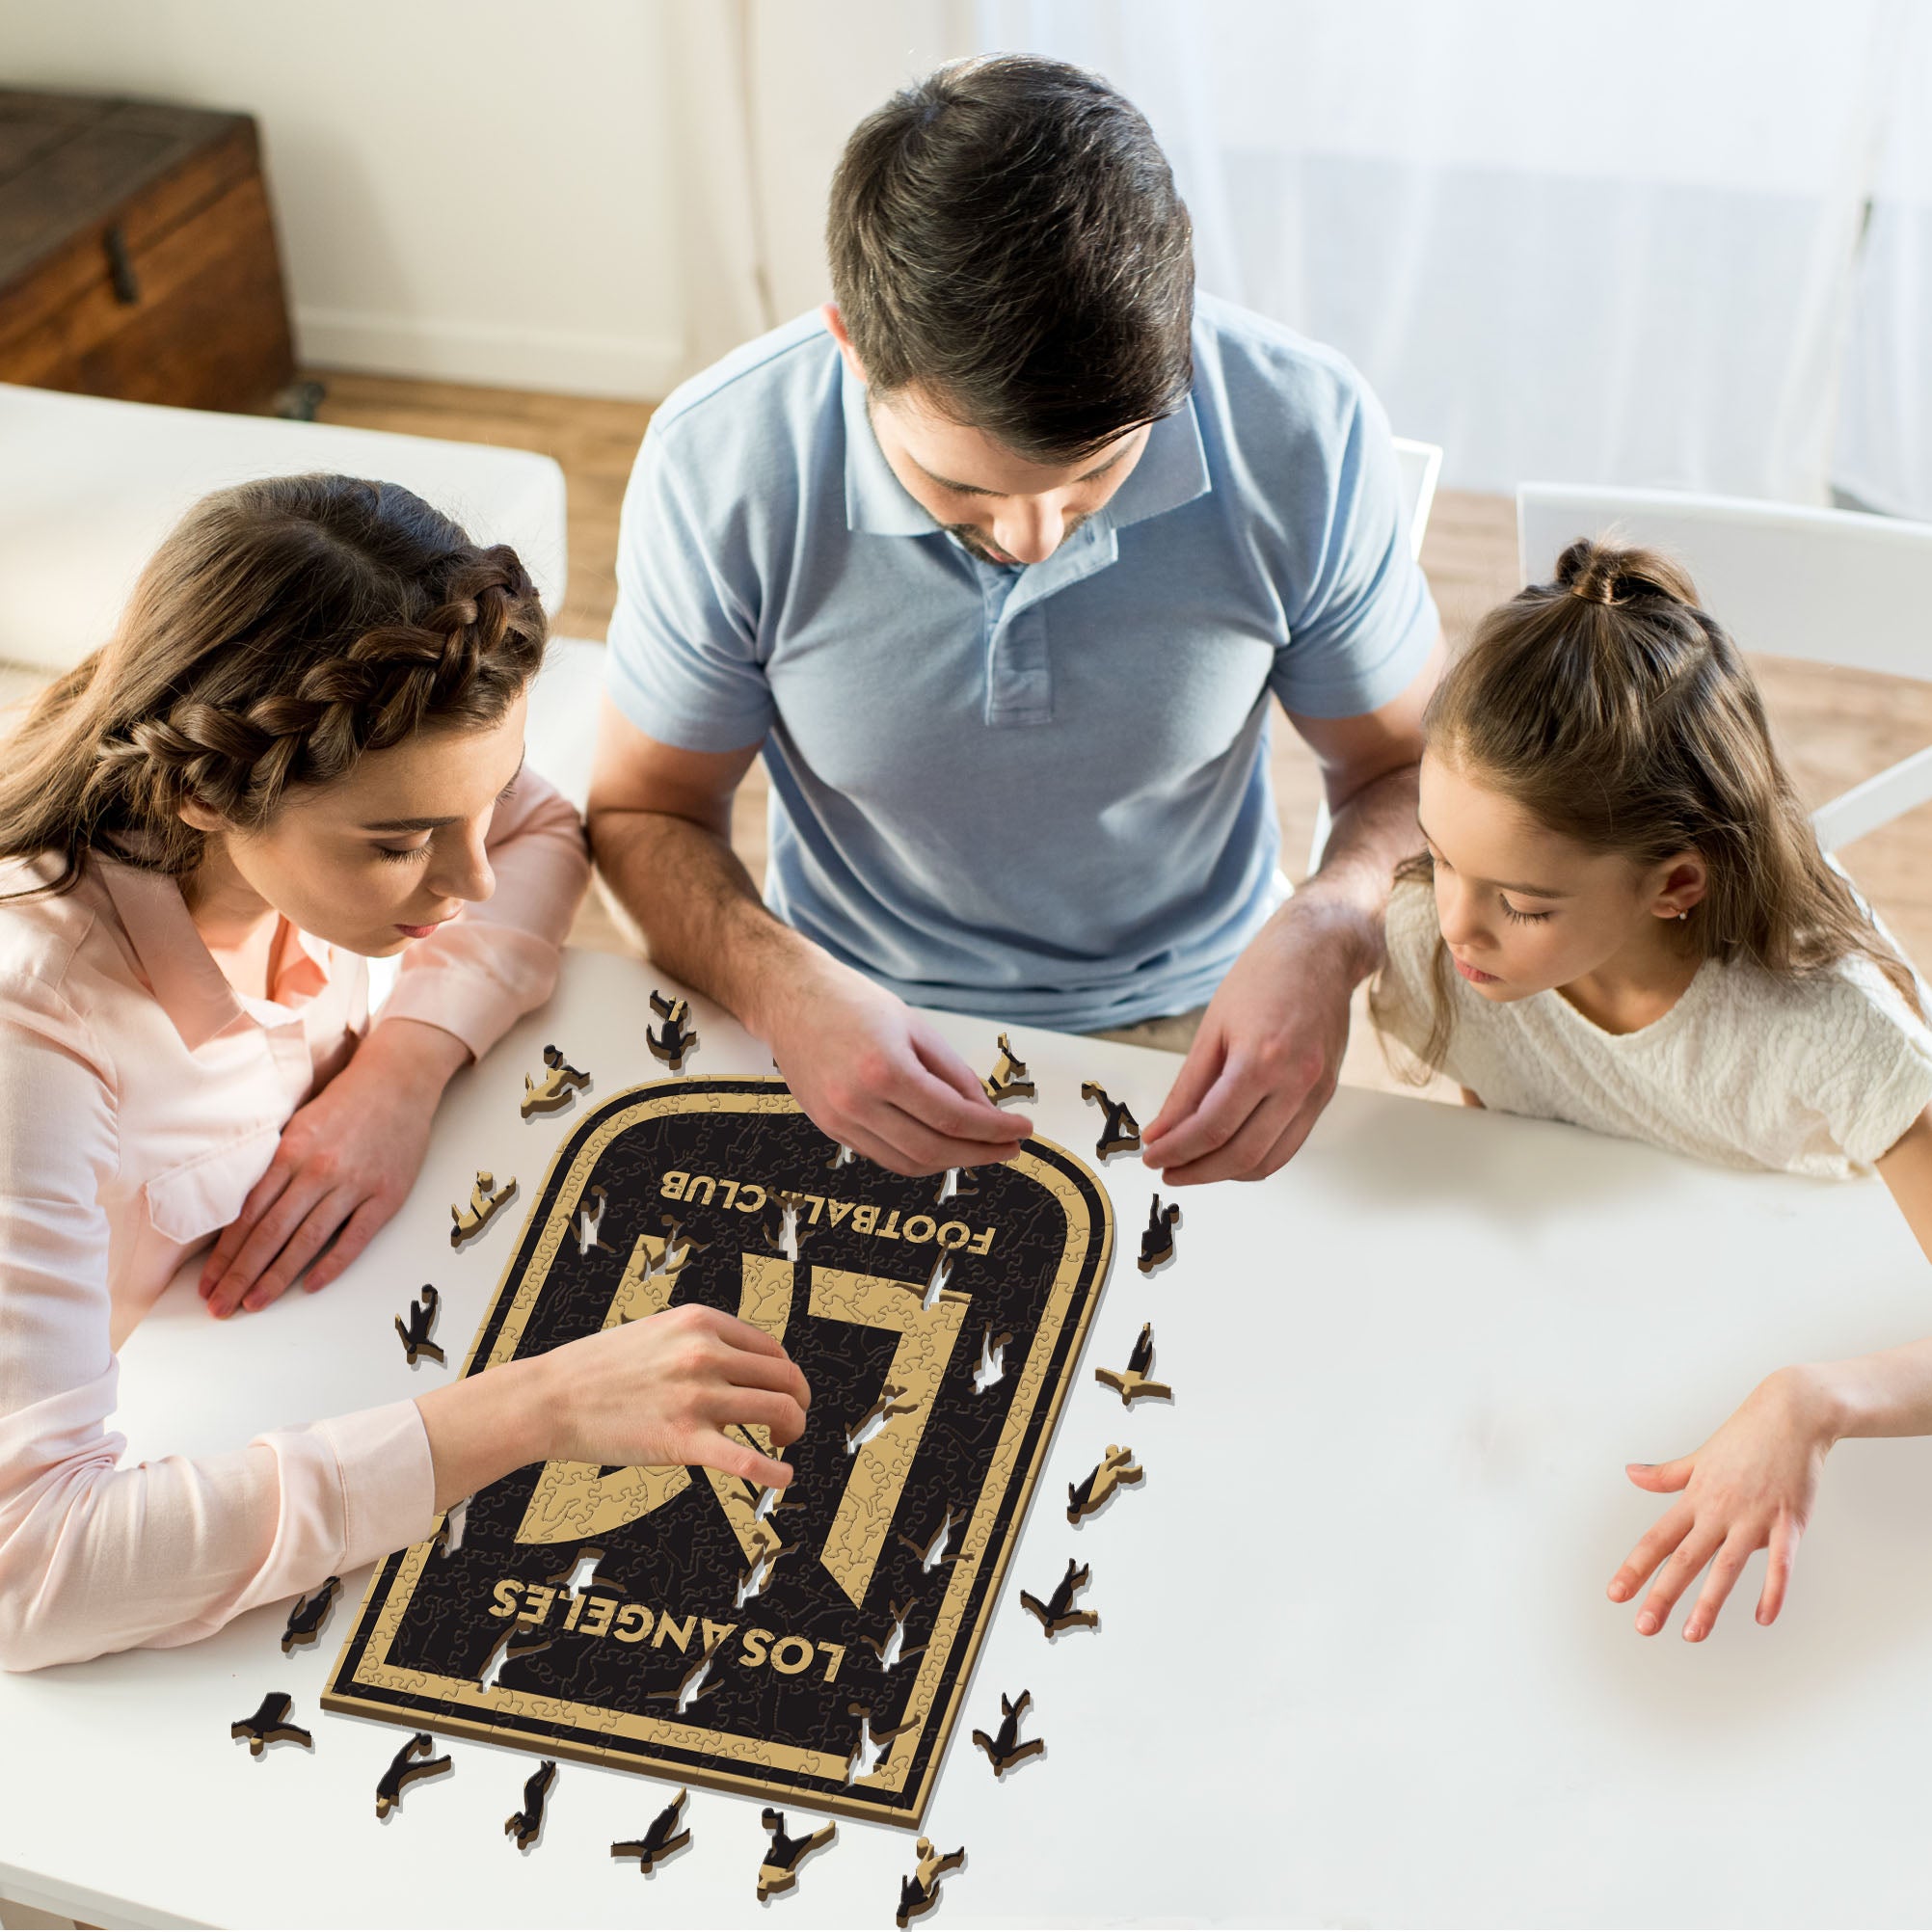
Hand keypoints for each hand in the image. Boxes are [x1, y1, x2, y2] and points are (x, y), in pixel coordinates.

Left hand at [200, 1018, 466, 1317]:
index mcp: (290, 1152)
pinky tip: (309, 1286)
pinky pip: (354, 1238)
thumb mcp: (297, 1125)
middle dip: (240, 1275)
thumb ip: (273, 1166)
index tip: (208, 1283)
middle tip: (220, 1307)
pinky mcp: (387, 1195)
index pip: (248, 1215)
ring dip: (276, 1277)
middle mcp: (318, 1170)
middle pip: (270, 1234)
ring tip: (254, 1305)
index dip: (225, 1254)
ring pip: (306, 1240)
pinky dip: (331, 1264)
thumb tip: (241, 1214)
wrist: (398, 1081)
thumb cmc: (343, 1104)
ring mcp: (354, 1184)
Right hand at [533, 1303, 811, 1486]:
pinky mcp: (682, 1441)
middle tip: (790, 1423)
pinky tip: (784, 1479)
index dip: (785, 1375)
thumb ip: (700, 1340)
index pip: (772, 1349)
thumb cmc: (597, 1369)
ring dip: (792, 1431)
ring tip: (782, 1444)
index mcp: (700, 1323)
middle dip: (797, 1403)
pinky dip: (776, 1474)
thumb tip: (741, 1362)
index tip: (781, 1393)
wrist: (549, 1398)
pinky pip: (747, 1461)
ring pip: (779, 1411)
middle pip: (785, 1378)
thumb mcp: (657, 1331)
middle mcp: (705, 1353)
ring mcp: (696, 1396)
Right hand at [760, 953, 1028, 1176]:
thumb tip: (985, 1111)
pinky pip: (884, 1156)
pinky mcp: (830, 1128)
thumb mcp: (916, 1027)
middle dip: (979, 1154)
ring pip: (908, 1163)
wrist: (790, 999)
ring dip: (950, 1162)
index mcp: (884, 1069)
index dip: (994, 1131)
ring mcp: (840, 1120)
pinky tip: (940, 1144)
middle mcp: (857, 1102)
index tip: (1020, 1132)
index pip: (954, 1118)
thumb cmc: (849, 1003)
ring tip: (978, 1149)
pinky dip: (918, 1157)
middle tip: (1008, 1148)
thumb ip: (953, 1073)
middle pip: (933, 1150)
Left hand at [1140, 896, 1368, 1184]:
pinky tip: (1229, 1152)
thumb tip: (1161, 1131)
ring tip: (1194, 1166)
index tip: (1151, 1156)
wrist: (1321, 950)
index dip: (1176, 1150)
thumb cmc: (1265, 975)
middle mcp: (1296, 1080)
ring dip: (1226, 1173)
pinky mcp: (1325, 1095)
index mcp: (1261, 1058)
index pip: (1212, 1127)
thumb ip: (1187, 1088)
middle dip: (1197, 1171)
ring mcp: (1315, 1091)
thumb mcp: (1212, 1028)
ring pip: (1269, 1160)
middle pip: (1241, 1153)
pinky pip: (1290, 1145)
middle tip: (1167, 1169)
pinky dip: (1257, 1159)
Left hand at [1607, 1365, 1837, 1641]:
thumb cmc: (1744, 1437)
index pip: (1657, 1539)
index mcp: (1695, 1498)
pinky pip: (1781, 1561)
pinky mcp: (1790, 1521)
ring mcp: (1754, 1516)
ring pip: (1727, 1566)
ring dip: (1709, 1602)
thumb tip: (1631, 1473)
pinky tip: (1763, 1617)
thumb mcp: (1699, 1457)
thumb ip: (1666, 1475)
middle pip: (1685, 1558)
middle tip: (1644, 1627)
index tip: (1615, 1594)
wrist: (1792, 1414)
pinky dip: (1773, 1589)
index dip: (1635, 1568)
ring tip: (1692, 1634)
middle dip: (1663, 1594)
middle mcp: (1719, 1510)